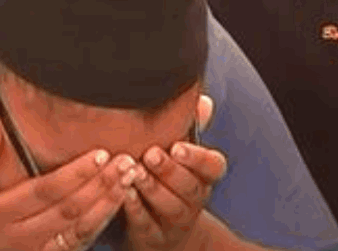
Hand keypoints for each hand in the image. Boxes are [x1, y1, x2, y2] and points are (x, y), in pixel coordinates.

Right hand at [0, 122, 136, 250]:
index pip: (45, 191)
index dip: (75, 173)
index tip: (101, 153)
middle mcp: (20, 238)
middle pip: (69, 210)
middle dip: (102, 185)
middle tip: (128, 162)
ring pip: (79, 231)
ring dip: (107, 205)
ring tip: (129, 180)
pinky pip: (77, 247)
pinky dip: (100, 227)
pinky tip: (115, 207)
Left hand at [124, 95, 228, 250]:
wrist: (164, 230)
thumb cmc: (171, 182)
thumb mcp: (182, 156)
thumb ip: (191, 128)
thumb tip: (203, 100)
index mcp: (204, 177)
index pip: (213, 167)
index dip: (197, 157)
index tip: (178, 146)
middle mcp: (195, 199)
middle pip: (189, 186)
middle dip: (169, 170)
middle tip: (150, 154)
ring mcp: (176, 221)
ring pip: (170, 206)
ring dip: (152, 188)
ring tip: (135, 172)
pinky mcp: (154, 237)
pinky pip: (147, 224)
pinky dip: (136, 209)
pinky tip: (124, 194)